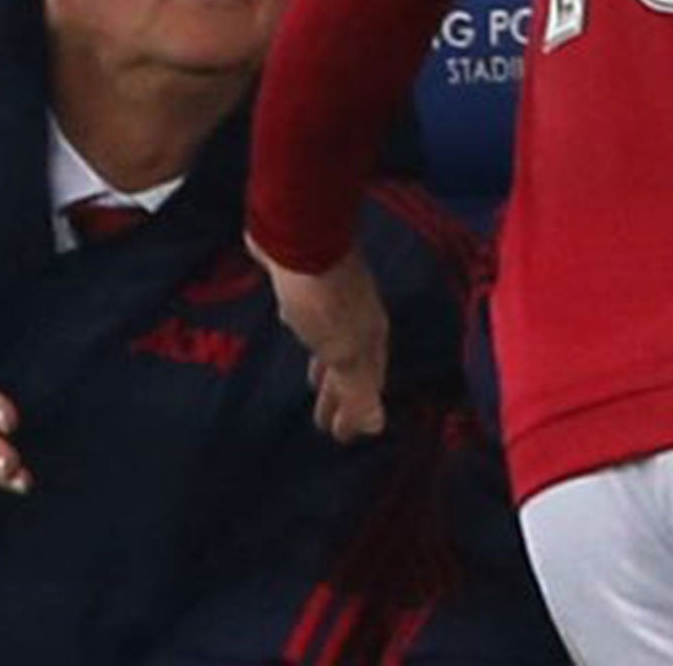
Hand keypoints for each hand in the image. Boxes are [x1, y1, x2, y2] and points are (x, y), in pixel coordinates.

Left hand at [246, 233, 388, 440]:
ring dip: (326, 364)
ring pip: (333, 340)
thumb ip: (358, 388)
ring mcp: (334, 296)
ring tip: (311, 381)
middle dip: (340, 394)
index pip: (369, 384)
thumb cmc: (323, 300)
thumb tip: (377, 426)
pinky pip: (314, 316)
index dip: (356, 412)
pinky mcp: (308, 279)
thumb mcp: (342, 352)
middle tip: (321, 423)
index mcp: (370, 336)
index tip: (341, 437)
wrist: (302, 236)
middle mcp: (358, 316)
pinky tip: (295, 327)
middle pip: (351, 364)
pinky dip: (310, 332)